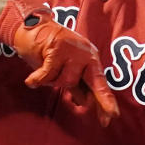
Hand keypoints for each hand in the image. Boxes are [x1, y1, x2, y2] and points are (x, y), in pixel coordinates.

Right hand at [0, 0, 118, 125]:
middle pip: (93, 81)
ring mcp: (72, 51)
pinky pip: (47, 74)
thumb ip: (76, 84)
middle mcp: (86, 54)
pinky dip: (38, 79)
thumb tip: (85, 103)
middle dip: (102, 99)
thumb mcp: (67, 68)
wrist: (35, 25)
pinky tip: (31, 81)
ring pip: (65, 81)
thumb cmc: (51, 50)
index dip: (106, 100)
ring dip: (52, 81)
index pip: (100, 83)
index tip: (113, 115)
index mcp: (91, 59)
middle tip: (109, 118)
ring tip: (46, 68)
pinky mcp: (56, 49)